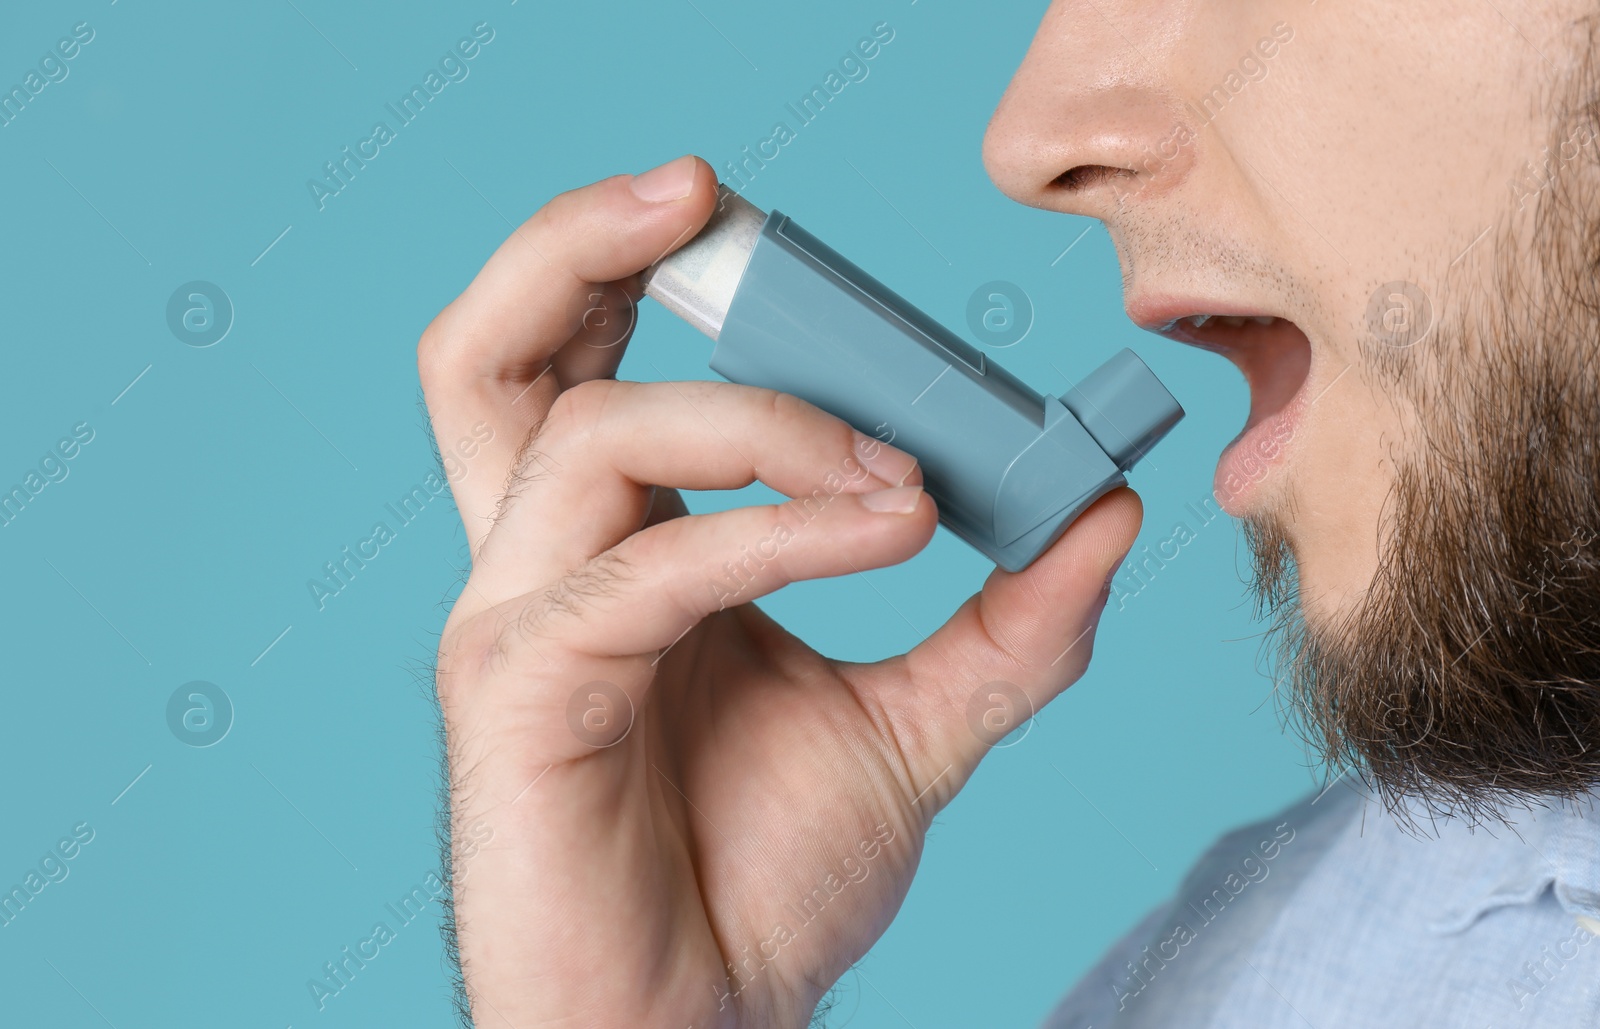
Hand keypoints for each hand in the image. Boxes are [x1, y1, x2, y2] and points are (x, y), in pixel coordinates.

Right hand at [419, 154, 1141, 1027]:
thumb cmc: (761, 882)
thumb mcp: (917, 730)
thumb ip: (1008, 627)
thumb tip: (1105, 514)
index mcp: (617, 551)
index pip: (593, 369)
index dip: (651, 278)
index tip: (781, 242)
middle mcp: (544, 565)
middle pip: (491, 354)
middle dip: (576, 245)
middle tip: (698, 193)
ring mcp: (518, 623)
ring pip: (592, 431)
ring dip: (761, 418)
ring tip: (903, 473)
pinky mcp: (520, 691)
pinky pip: (649, 567)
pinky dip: (774, 530)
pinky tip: (886, 531)